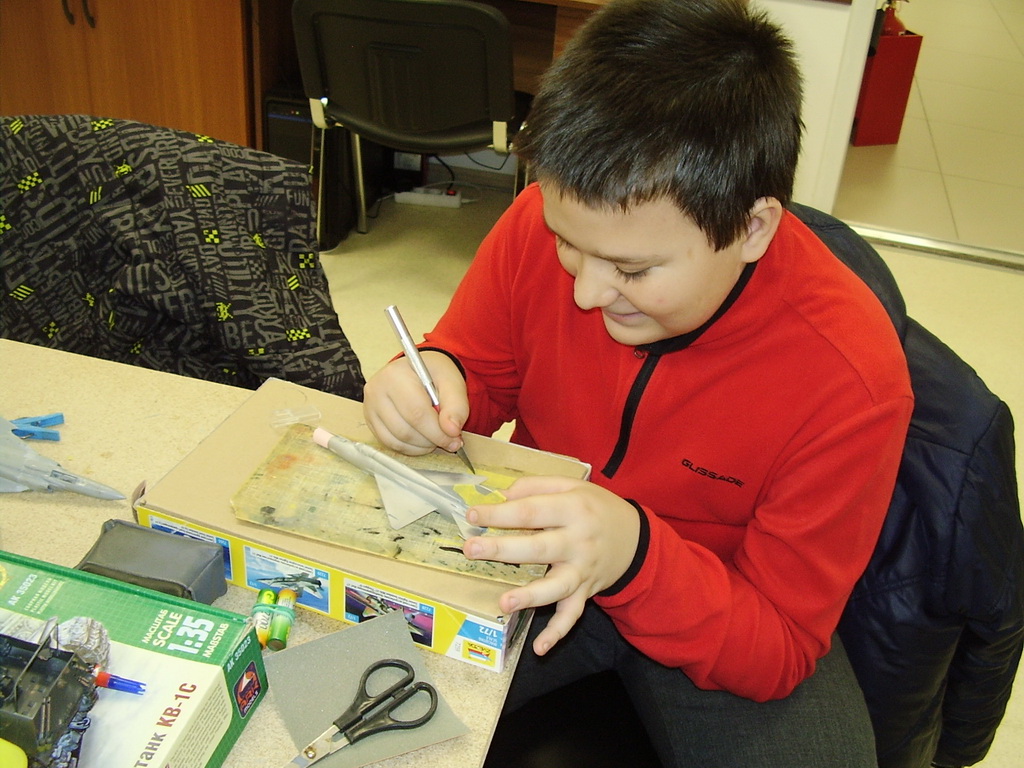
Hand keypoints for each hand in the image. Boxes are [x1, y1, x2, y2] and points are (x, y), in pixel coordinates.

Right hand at [363, 352, 468, 455]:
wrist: (417, 370)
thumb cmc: (433, 374)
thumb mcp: (452, 382)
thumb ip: (456, 406)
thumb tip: (452, 430)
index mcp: (396, 375)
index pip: (416, 413)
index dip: (438, 432)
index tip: (454, 438)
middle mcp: (377, 390)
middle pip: (405, 430)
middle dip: (431, 440)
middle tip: (449, 440)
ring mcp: (370, 407)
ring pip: (397, 441)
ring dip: (421, 446)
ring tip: (436, 436)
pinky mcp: (370, 420)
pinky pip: (389, 443)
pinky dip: (410, 448)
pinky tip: (422, 439)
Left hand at [463, 475, 640, 655]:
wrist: (635, 538)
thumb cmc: (595, 507)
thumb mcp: (571, 485)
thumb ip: (536, 486)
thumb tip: (501, 496)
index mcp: (573, 509)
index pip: (530, 511)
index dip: (500, 513)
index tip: (473, 516)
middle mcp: (578, 541)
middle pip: (538, 548)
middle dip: (502, 549)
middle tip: (471, 549)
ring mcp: (582, 571)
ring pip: (555, 587)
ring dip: (530, 597)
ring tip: (504, 603)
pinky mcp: (586, 592)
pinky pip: (572, 615)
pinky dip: (557, 632)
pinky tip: (539, 647)